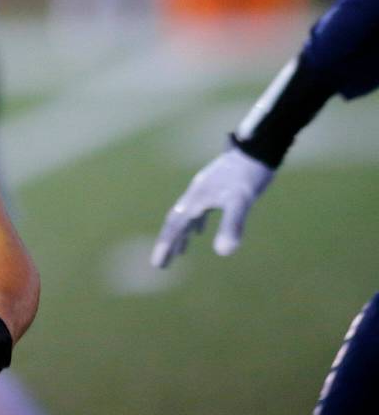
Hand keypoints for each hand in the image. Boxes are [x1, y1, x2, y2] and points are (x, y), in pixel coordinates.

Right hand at [151, 147, 274, 267]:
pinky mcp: (215, 188)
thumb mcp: (241, 202)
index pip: (175, 226)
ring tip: (179, 253)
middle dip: (168, 244)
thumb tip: (223, 254)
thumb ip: (232, 225)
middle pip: (175, 222)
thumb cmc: (249, 175)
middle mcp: (195, 195)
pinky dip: (196, 224)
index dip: (165, 245)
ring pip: (186, 217)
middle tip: (161, 265)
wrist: (257, 149)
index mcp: (196, 199)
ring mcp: (204, 190)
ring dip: (181, 235)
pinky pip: (198, 210)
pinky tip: (200, 231)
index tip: (157, 265)